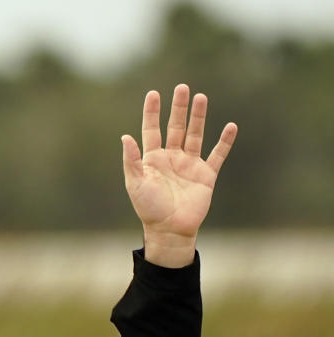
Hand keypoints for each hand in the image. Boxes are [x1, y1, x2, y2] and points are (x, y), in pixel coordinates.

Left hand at [121, 84, 236, 267]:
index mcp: (153, 159)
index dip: (152, 113)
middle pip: (175, 127)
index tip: (153, 93)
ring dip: (199, 117)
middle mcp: (172, 158)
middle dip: (178, 108)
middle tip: (182, 87)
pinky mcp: (206, 175)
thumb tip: (125, 137)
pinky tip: (231, 127)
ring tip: (201, 97)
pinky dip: (224, 141)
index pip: (152, 130)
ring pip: (196, 135)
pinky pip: (217, 155)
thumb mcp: (136, 183)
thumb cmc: (148, 208)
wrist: (169, 229)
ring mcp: (189, 165)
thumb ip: (132, 161)